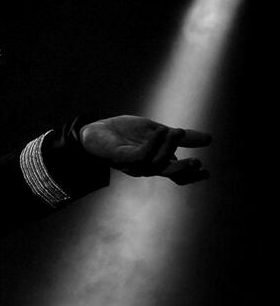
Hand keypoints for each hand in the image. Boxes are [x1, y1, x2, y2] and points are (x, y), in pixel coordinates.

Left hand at [80, 115, 211, 184]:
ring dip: (168, 147)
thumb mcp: (158, 131)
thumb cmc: (125, 133)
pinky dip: (152, 144)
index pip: (176, 175)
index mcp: (156, 162)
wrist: (96, 130)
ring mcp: (133, 164)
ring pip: (156, 163)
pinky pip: (140, 155)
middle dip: (183, 169)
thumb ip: (181, 137)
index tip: (207, 171)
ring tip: (177, 131)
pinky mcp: (121, 158)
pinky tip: (159, 131)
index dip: (191, 175)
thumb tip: (209, 140)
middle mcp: (146, 167)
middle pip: (167, 173)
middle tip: (197, 162)